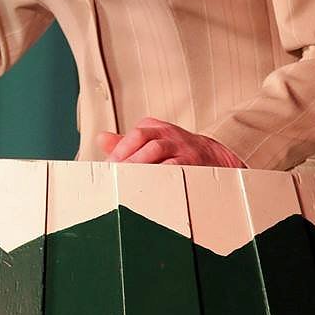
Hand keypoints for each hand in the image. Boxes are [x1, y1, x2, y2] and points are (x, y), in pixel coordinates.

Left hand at [97, 117, 245, 167]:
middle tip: (114, 175)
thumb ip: (125, 143)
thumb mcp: (151, 141)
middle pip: (143, 139)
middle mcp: (168, 134)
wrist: (214, 156)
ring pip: (157, 150)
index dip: (119, 151)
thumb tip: (100, 139)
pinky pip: (175, 168)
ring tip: (127, 181)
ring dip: (140, 165)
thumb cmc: (174, 151)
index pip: (133, 135)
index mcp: (155, 127)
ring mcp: (182, 147)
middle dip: (127, 157)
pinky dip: (161, 176)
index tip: (108, 168)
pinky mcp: (194, 163)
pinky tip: (150, 187)